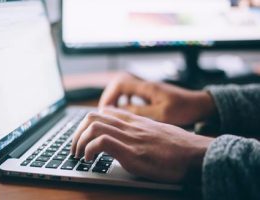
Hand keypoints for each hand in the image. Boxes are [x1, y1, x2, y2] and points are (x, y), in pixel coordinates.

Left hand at [71, 107, 213, 182]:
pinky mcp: (132, 152)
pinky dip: (89, 150)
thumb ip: (140, 131)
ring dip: (79, 141)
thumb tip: (129, 139)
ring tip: (79, 155)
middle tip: (75, 147)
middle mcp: (130, 126)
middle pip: (93, 116)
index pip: (104, 112)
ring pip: (93, 126)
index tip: (84, 136)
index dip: (88, 123)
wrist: (197, 154)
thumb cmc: (179, 147)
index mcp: (135, 121)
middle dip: (77, 132)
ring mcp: (130, 137)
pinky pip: (102, 142)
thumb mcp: (157, 133)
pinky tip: (90, 159)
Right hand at [99, 73, 215, 125]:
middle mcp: (146, 85)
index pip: (120, 84)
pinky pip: (132, 93)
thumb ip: (140, 112)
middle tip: (105, 111)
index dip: (109, 95)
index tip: (105, 109)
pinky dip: (125, 100)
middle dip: (110, 96)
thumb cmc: (184, 109)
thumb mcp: (161, 114)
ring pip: (125, 88)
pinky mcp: (151, 94)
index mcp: (147, 87)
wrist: (200, 105)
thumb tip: (120, 111)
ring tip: (113, 112)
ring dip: (116, 98)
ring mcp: (148, 88)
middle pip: (119, 83)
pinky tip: (127, 110)